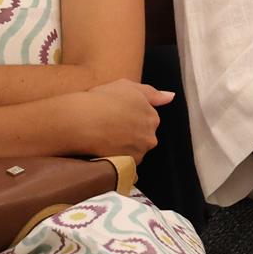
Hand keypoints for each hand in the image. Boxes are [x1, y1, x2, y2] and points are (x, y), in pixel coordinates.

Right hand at [57, 79, 171, 157]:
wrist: (82, 121)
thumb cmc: (102, 100)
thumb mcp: (128, 86)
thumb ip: (152, 93)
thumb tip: (170, 97)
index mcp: (152, 117)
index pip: (147, 121)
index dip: (131, 118)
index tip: (116, 115)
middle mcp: (150, 137)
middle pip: (142, 138)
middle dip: (130, 134)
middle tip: (110, 128)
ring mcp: (139, 154)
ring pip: (134, 152)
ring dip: (124, 148)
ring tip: (105, 140)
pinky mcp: (126, 166)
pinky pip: (125, 165)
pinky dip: (118, 160)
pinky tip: (104, 152)